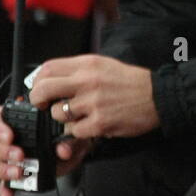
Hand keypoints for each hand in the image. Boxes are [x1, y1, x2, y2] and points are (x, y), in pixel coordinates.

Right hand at [0, 106, 92, 195]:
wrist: (74, 146)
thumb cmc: (66, 129)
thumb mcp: (68, 128)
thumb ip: (66, 137)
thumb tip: (63, 150)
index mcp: (14, 118)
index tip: (9, 136)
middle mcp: (6, 137)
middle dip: (2, 150)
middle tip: (19, 155)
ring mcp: (7, 156)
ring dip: (2, 169)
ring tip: (18, 172)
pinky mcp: (12, 172)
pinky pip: (2, 183)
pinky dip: (5, 189)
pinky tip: (8, 195)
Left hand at [27, 54, 158, 139]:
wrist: (158, 96)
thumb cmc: (131, 82)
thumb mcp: (104, 65)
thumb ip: (78, 71)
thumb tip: (51, 80)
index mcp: (88, 64)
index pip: (48, 69)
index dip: (37, 81)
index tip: (40, 89)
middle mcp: (88, 81)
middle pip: (43, 90)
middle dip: (39, 101)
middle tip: (45, 105)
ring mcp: (93, 103)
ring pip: (58, 114)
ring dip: (65, 118)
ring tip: (80, 115)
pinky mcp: (99, 123)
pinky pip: (74, 131)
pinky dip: (80, 131)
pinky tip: (92, 124)